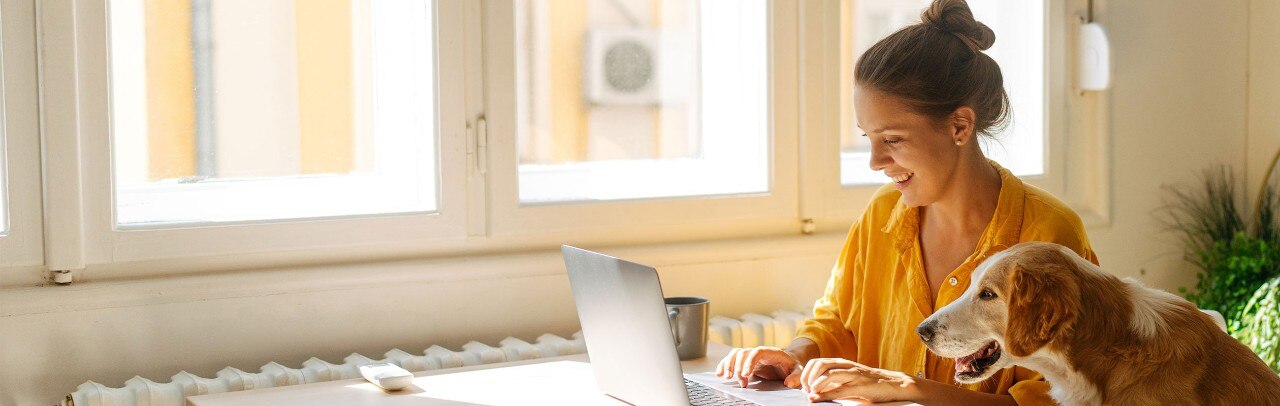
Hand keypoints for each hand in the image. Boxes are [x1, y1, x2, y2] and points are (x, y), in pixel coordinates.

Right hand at [714, 346, 803, 387]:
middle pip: (743, 353)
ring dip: (728, 365)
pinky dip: (724, 365)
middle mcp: (758, 352)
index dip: (750, 361)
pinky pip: (732, 360)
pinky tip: (719, 374)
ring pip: (735, 355)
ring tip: (726, 378)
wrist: (788, 362)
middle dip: (737, 365)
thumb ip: (795, 376)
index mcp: (771, 352)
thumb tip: (788, 383)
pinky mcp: (745, 362)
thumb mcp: (798, 370)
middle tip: (736, 379)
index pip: (757, 352)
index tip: (746, 374)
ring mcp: (750, 356)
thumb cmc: (792, 366)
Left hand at [800, 358, 920, 402]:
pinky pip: (839, 389)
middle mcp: (846, 366)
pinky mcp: (860, 386)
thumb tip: (814, 389)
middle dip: (807, 378)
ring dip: (814, 385)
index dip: (805, 373)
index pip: (816, 362)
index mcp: (841, 363)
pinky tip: (817, 399)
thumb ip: (834, 381)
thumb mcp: (849, 378)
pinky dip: (825, 395)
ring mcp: (853, 375)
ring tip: (811, 394)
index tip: (802, 386)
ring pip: (827, 374)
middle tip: (806, 390)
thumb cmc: (870, 382)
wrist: (894, 384)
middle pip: (819, 365)